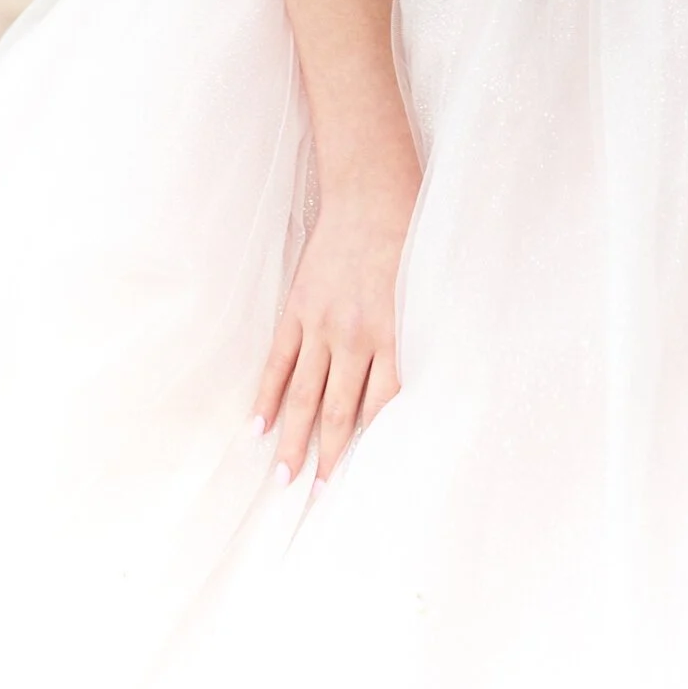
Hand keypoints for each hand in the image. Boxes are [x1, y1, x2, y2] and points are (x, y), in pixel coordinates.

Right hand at [251, 154, 419, 489]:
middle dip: (328, 459)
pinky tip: (258, 425)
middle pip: (338, 412)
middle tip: (318, 499)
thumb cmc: (411, 238)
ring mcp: (321, 322)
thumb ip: (417, 340)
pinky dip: (268, 394)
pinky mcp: (298, 306)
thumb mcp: (428, 291)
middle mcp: (356, 335)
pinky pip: (279, 360)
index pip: (382, 407)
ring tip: (284, 479)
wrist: (372, 188)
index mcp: (394, 334)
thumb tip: (413, 389)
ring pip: (304, 395)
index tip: (366, 481)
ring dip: (293, 440)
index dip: (371, 446)